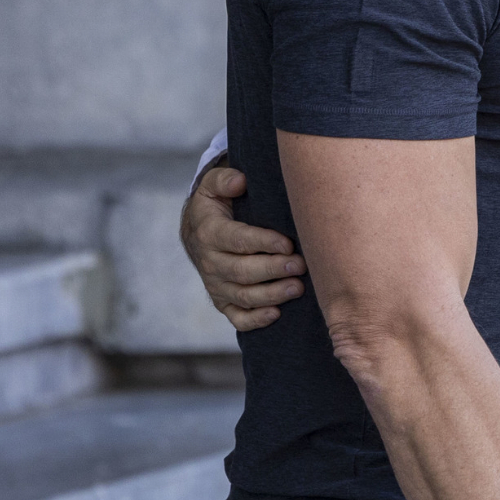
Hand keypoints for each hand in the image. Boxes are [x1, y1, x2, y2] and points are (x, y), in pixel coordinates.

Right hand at [181, 165, 303, 330]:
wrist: (198, 230)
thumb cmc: (217, 204)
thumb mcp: (214, 184)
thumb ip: (225, 179)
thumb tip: (240, 181)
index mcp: (209, 233)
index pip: (236, 240)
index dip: (263, 242)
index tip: (288, 243)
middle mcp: (210, 262)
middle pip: (242, 272)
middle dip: (273, 270)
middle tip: (300, 265)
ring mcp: (216, 285)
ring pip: (243, 296)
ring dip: (272, 295)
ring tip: (298, 288)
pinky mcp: (223, 301)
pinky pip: (237, 318)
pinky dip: (256, 320)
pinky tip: (277, 313)